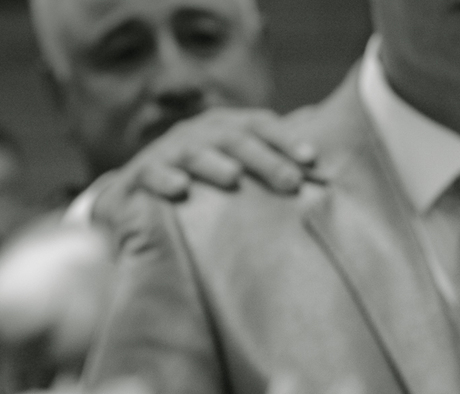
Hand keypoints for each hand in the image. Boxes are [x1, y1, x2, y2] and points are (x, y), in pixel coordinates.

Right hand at [103, 107, 316, 202]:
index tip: (312, 160)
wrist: (141, 201)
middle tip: (291, 181)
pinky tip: (180, 189)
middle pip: (234, 138)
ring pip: (194, 152)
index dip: (286, 139)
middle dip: (264, 159)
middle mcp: (199, 134)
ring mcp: (168, 152)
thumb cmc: (205, 186)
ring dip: (214, 163)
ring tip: (234, 177)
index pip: (260, 126)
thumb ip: (274, 158)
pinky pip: (150, 173)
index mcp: (226, 129)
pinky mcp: (139, 175)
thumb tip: (320, 145)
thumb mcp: (240, 171)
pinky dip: (164, 178)